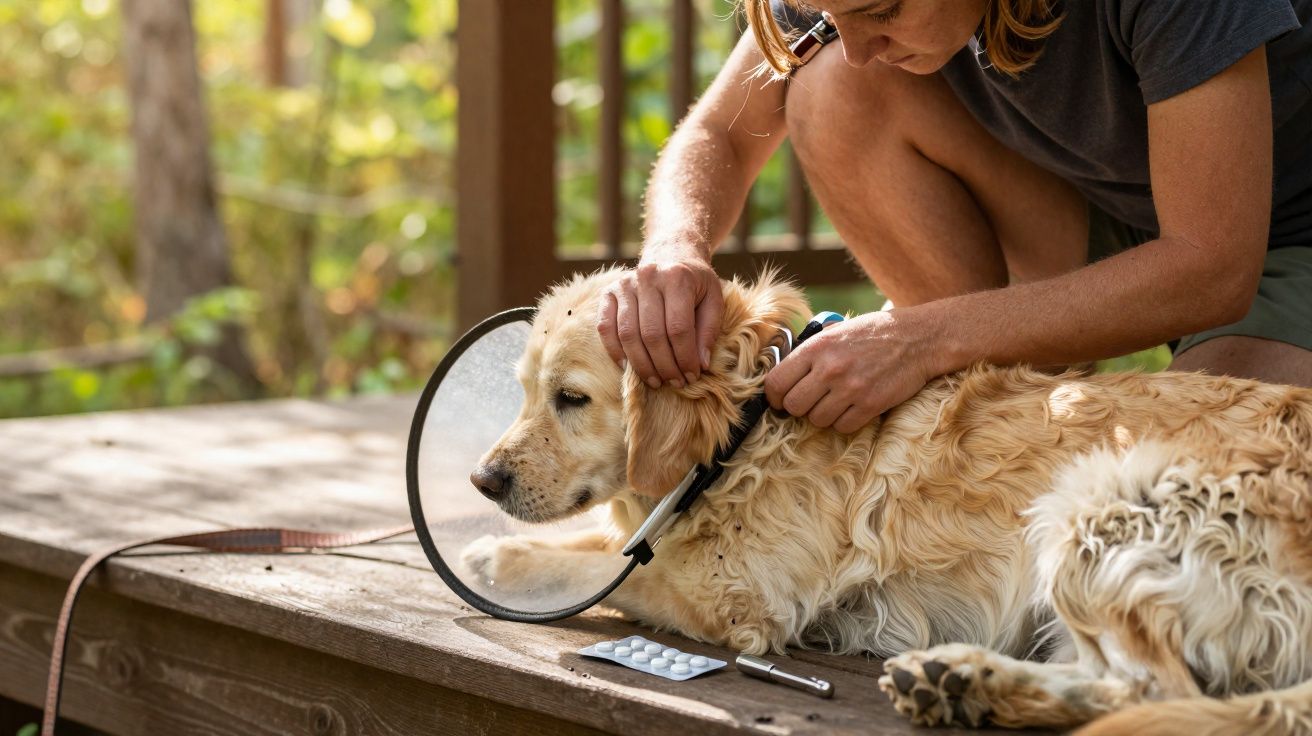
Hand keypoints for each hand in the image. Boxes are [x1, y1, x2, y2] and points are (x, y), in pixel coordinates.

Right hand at [598, 247, 723, 388]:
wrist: (671, 252)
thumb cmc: (695, 282)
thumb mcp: (713, 299)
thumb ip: (709, 330)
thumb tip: (701, 364)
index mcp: (677, 278)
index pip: (679, 328)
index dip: (685, 357)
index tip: (692, 375)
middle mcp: (648, 277)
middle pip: (652, 334)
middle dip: (665, 365)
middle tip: (674, 382)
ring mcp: (624, 284)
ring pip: (628, 334)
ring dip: (642, 364)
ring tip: (655, 380)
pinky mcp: (608, 293)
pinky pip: (605, 328)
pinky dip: (614, 351)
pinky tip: (628, 367)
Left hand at [764, 310, 936, 432]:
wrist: (918, 338)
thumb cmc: (874, 333)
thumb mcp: (835, 331)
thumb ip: (809, 351)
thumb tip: (783, 374)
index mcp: (816, 348)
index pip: (776, 383)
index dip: (774, 396)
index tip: (780, 399)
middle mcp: (830, 369)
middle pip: (794, 406)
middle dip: (798, 408)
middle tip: (810, 401)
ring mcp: (851, 388)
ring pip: (817, 420)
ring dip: (823, 415)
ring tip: (836, 401)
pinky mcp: (871, 404)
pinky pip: (842, 427)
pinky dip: (844, 422)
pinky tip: (852, 407)